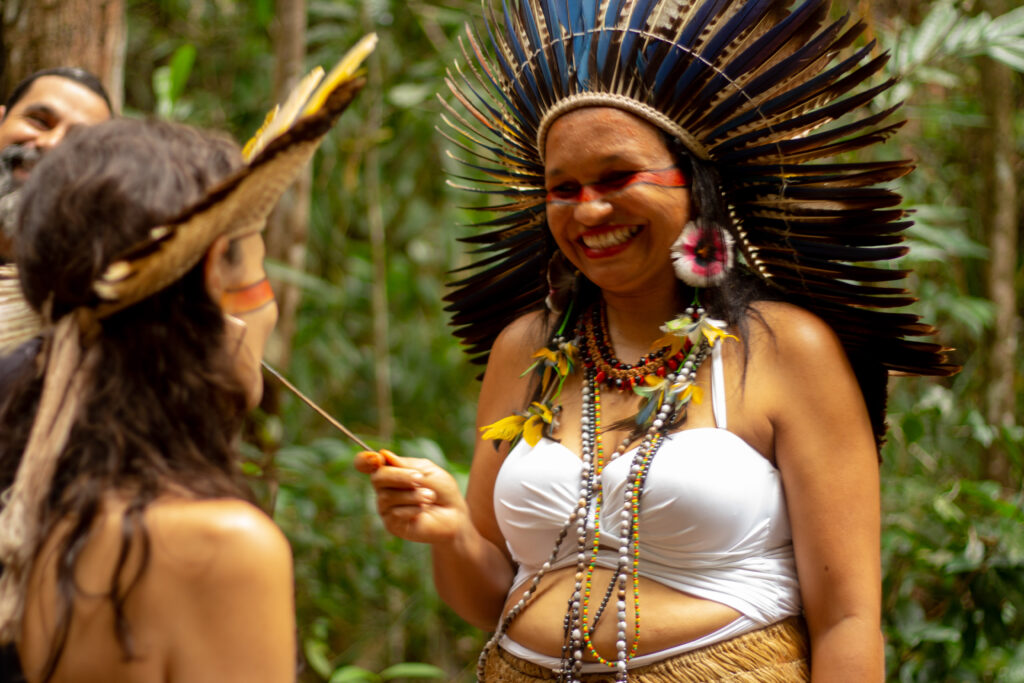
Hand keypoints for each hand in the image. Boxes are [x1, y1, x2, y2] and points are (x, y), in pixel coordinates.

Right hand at [354, 450, 469, 544]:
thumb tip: (383, 454)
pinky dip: (413, 508)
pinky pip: (394, 513)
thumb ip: (405, 465)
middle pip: (377, 478)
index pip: (365, 464)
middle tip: (420, 479)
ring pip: (387, 496)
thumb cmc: (441, 490)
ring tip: (430, 496)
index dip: (364, 460)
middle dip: (400, 476)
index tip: (375, 458)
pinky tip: (424, 509)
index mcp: (390, 471)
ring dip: (413, 495)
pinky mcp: (392, 524)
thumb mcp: (426, 471)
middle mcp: (383, 489)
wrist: (454, 513)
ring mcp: (386, 507)